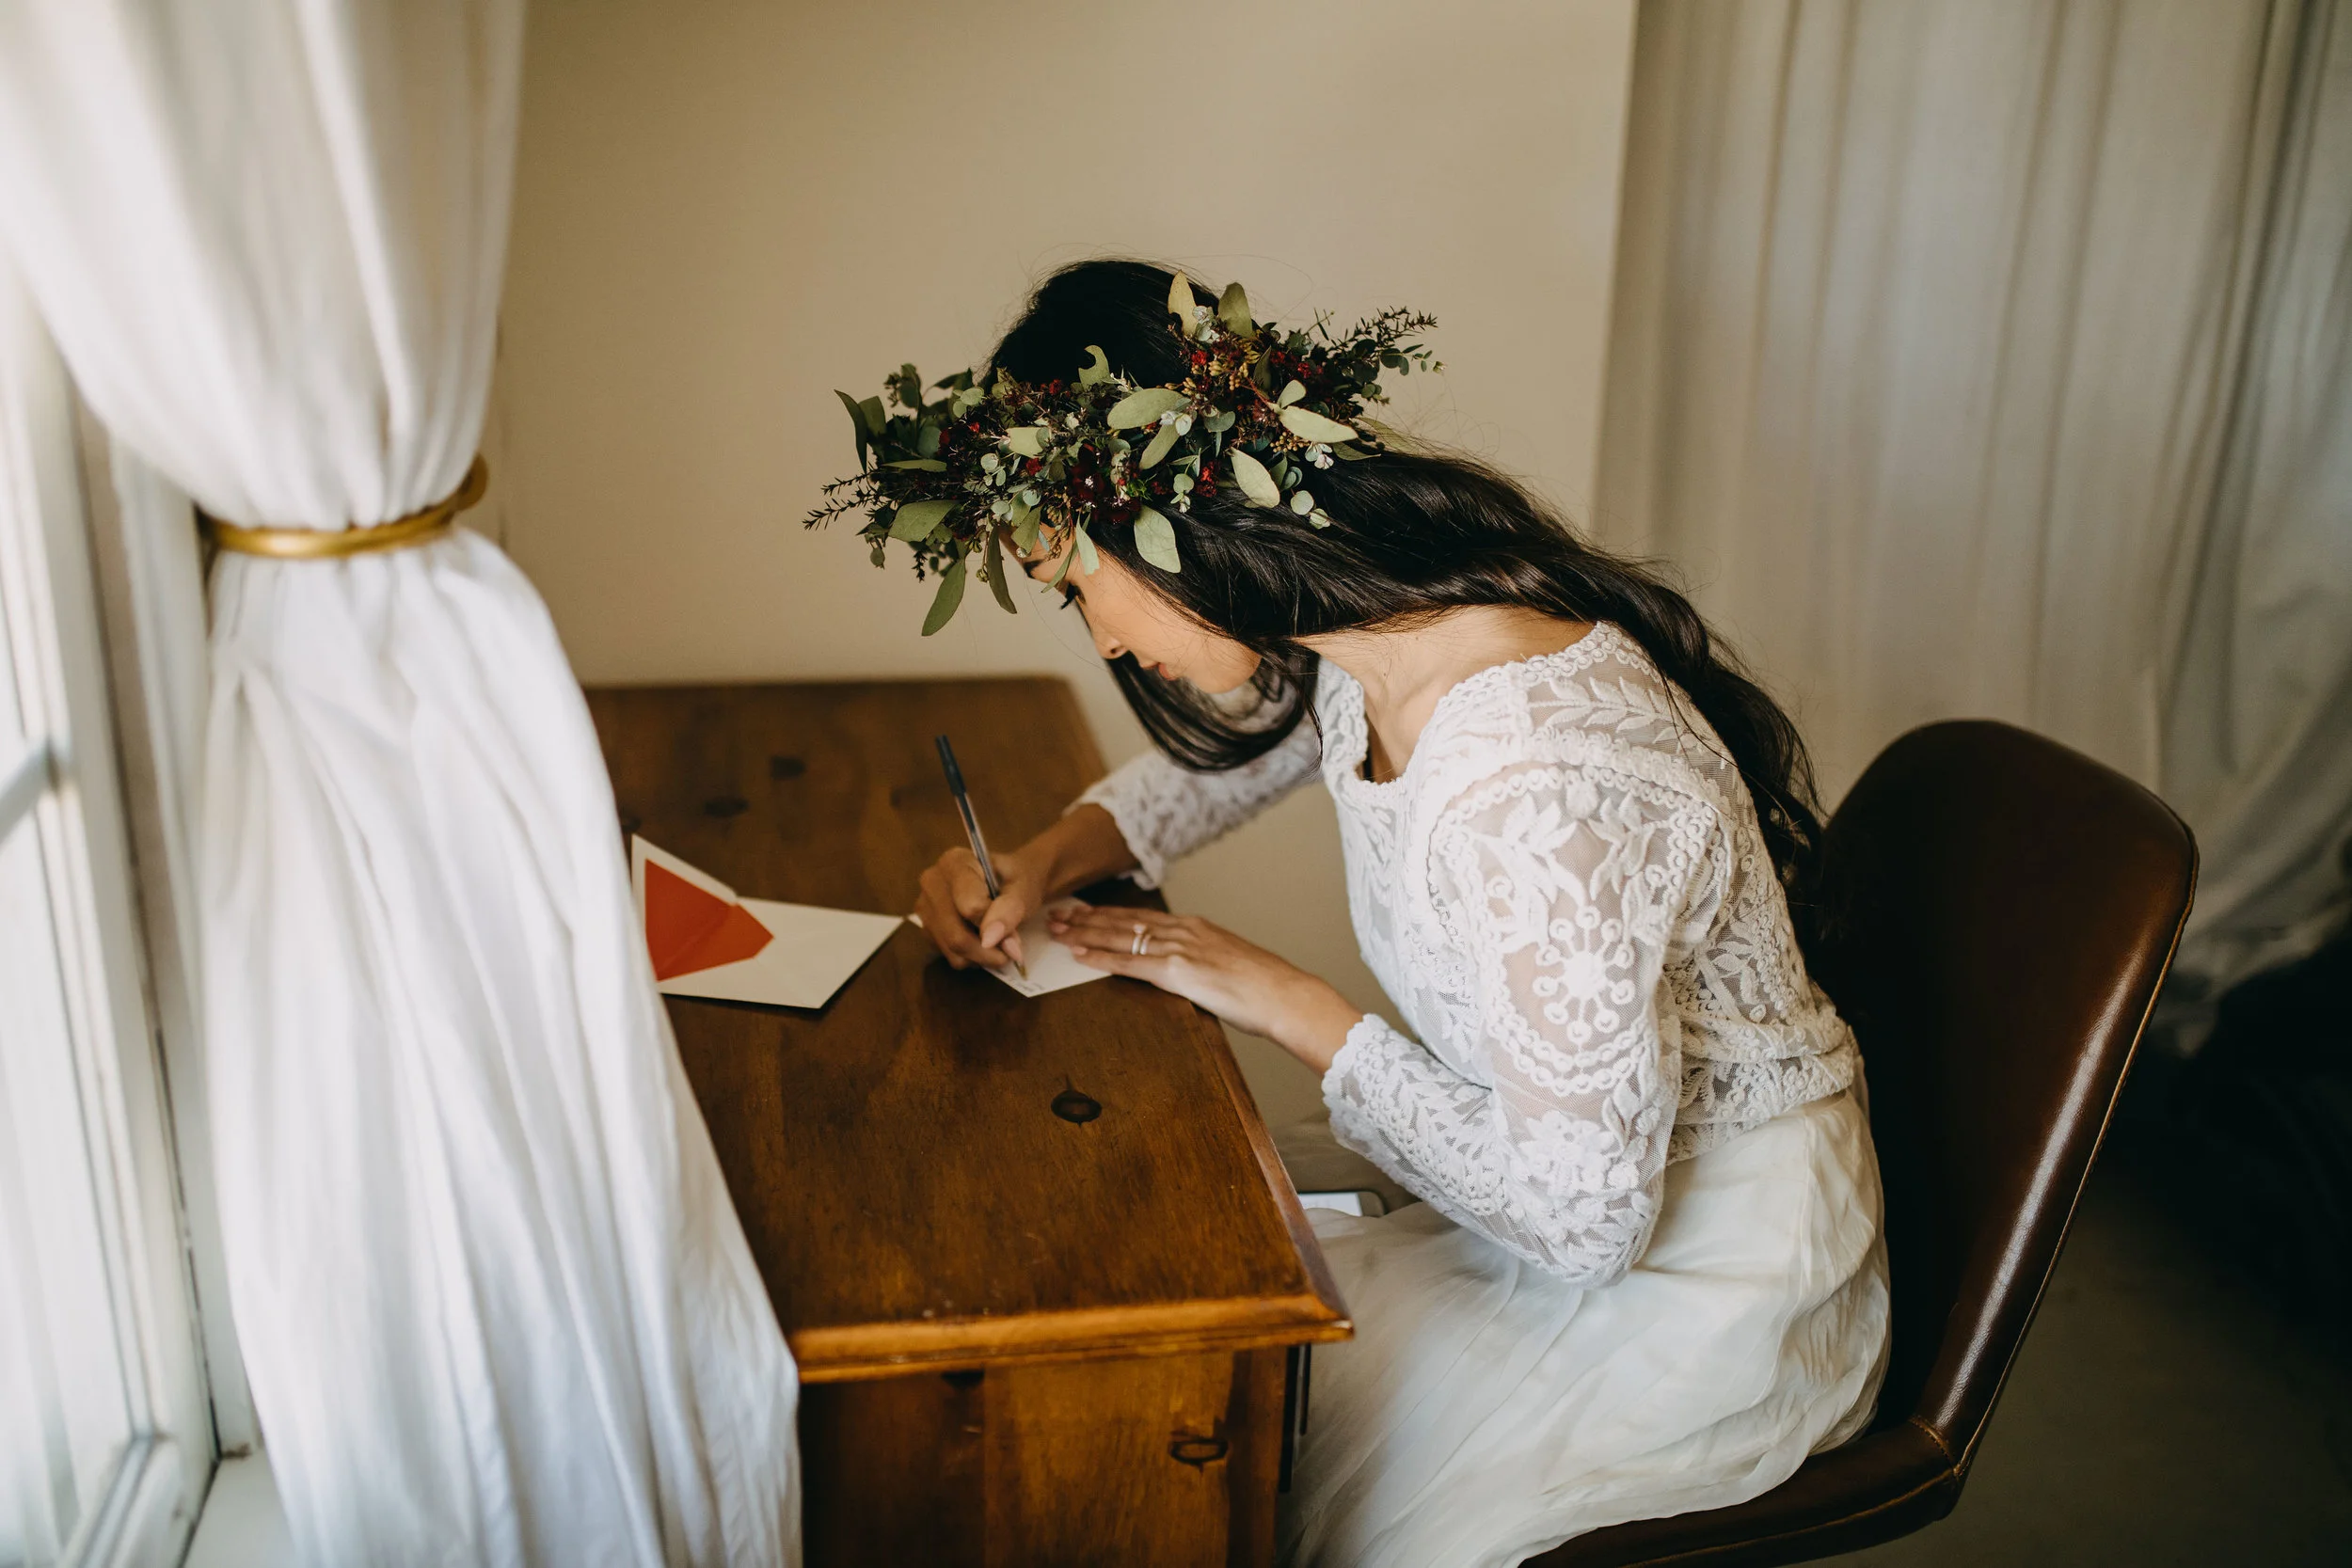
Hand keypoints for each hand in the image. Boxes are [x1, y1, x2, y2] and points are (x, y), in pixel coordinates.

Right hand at [914, 845, 1046, 970]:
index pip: (969, 906)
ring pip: (952, 949)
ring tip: (1000, 945)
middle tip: (1012, 951)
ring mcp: (925, 908)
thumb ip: (1009, 909)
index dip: (993, 925)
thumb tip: (989, 939)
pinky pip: (950, 956)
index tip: (1013, 933)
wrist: (1009, 883)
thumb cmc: (1015, 880)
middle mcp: (932, 882)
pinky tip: (984, 943)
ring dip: (982, 957)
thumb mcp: (1022, 889)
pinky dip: (973, 959)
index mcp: (954, 862)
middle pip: (956, 933)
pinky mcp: (926, 930)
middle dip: (988, 950)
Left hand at [1047, 905, 1364, 1072]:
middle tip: (1057, 914)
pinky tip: (1079, 956)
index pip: (1142, 916)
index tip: (1085, 911)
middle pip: (1124, 921)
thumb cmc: (1266, 987)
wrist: (1285, 994)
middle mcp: (1183, 930)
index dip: (1109, 915)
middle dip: (1087, 918)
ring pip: (1120, 936)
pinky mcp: (1177, 971)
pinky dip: (1101, 958)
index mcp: (1196, 927)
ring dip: (1085, 933)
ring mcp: (1179, 948)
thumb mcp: (1230, 964)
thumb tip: (1192, 973)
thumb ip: (1204, 963)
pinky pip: (1130, 963)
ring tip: (1058, 929)